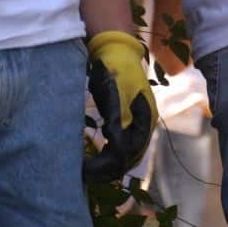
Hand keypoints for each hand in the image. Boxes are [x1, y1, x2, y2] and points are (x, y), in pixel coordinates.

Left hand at [83, 31, 156, 181]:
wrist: (116, 50)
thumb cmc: (116, 69)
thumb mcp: (116, 92)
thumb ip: (118, 119)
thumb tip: (119, 149)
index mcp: (145, 120)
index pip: (129, 153)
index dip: (108, 165)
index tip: (85, 170)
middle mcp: (144, 125)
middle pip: (128, 158)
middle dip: (106, 170)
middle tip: (81, 175)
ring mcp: (136, 124)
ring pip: (125, 155)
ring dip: (107, 166)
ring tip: (86, 172)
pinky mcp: (125, 121)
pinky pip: (119, 146)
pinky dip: (107, 156)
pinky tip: (93, 159)